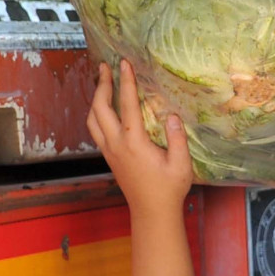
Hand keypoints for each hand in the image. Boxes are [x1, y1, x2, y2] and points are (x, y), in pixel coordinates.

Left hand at [88, 60, 196, 215]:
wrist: (152, 212)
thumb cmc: (169, 189)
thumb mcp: (181, 164)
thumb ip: (177, 138)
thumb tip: (172, 115)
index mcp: (134, 143)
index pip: (127, 105)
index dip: (126, 82)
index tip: (124, 64)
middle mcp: (116, 144)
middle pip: (100, 108)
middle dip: (102, 85)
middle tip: (105, 66)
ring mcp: (110, 151)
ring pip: (92, 119)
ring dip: (95, 99)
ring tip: (102, 83)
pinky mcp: (109, 157)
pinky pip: (96, 130)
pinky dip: (96, 113)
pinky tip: (104, 108)